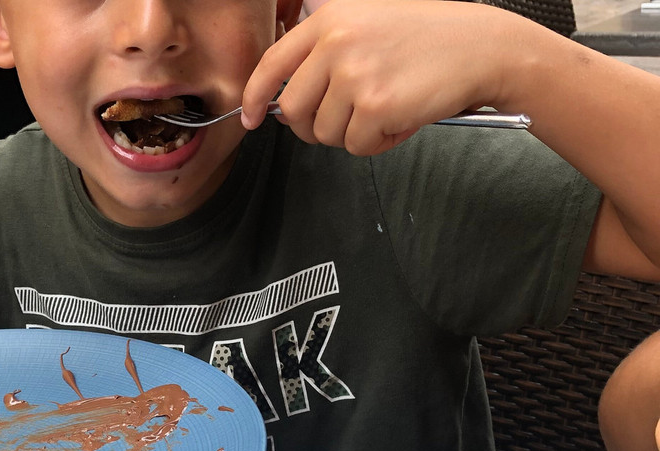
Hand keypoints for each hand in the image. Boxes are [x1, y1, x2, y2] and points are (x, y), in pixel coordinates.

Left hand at [243, 0, 520, 154]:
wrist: (484, 46)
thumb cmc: (430, 39)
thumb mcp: (368, 24)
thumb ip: (324, 54)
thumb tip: (285, 103)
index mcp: (329, 20)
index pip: (272, 64)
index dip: (255, 97)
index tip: (251, 118)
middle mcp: (335, 44)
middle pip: (293, 110)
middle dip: (314, 125)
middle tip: (347, 118)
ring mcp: (354, 75)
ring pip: (325, 133)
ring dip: (353, 133)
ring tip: (387, 108)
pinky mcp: (375, 107)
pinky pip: (356, 147)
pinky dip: (378, 142)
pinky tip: (402, 117)